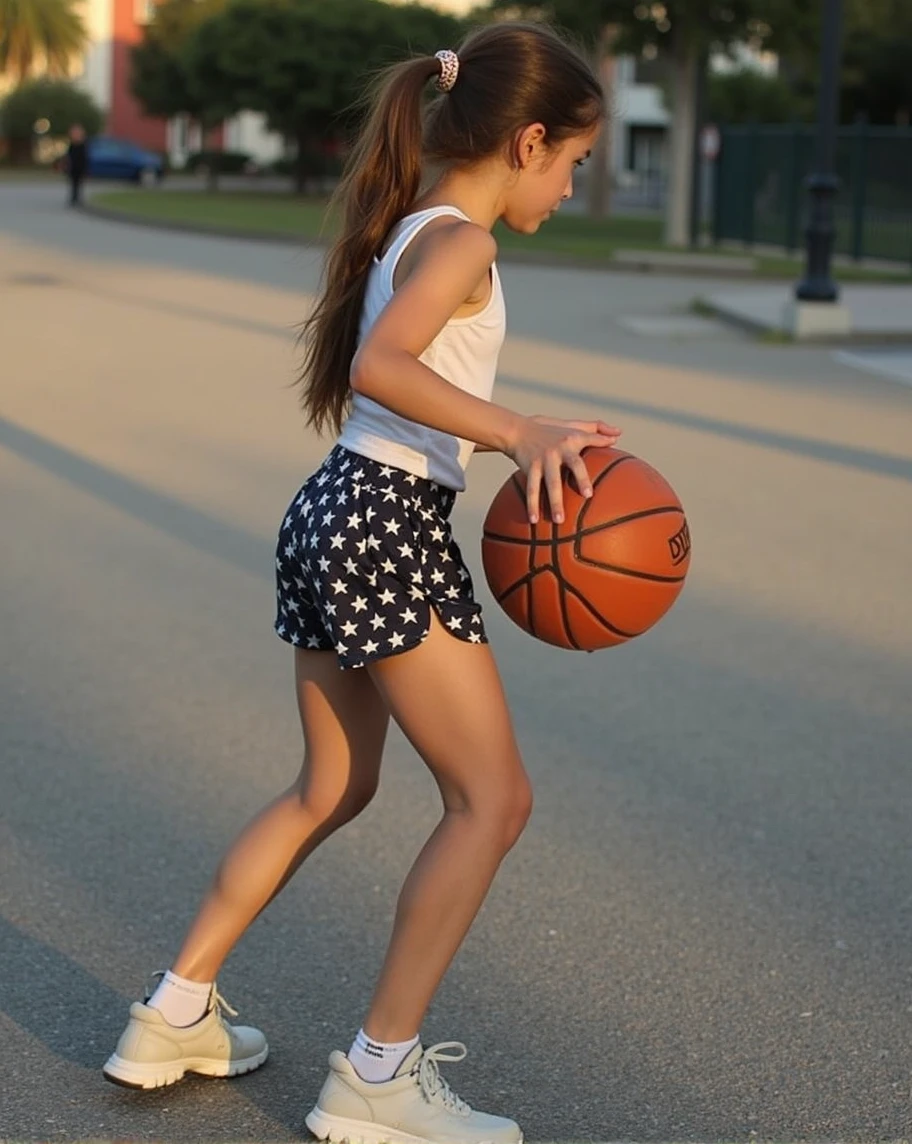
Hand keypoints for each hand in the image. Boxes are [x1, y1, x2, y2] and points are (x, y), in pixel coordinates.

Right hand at [506, 415, 621, 523]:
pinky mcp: (530, 467)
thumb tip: (619, 434)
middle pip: (574, 464)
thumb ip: (596, 428)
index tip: (613, 456)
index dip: (600, 443)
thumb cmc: (550, 430)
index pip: (591, 440)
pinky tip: (533, 520)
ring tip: (559, 520)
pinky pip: (531, 488)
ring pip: (551, 482)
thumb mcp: (572, 425)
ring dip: (554, 501)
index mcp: (573, 438)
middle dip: (581, 479)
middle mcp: (560, 448)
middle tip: (587, 495)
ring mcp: (544, 459)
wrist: (518, 430)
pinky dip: (532, 505)